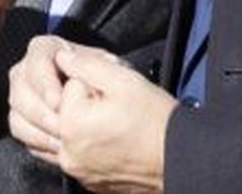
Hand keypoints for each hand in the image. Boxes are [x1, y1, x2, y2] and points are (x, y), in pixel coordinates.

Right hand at [9, 35, 101, 164]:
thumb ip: (90, 63)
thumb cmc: (109, 80)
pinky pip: (20, 132)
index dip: (45, 83)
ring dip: (41, 131)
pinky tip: (60, 147)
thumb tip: (69, 62)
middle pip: (20, 90)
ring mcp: (21, 95)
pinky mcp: (21, 118)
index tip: (59, 104)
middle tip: (64, 130)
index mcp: (46, 48)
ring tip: (66, 141)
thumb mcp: (108, 67)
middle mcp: (27, 69)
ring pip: (17, 114)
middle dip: (42, 113)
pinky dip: (38, 142)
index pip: (36, 61)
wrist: (110, 102)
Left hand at [52, 46, 175, 193]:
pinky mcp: (88, 181)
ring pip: (63, 136)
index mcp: (71, 124)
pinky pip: (74, 156)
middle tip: (113, 108)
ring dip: (78, 124)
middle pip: (62, 112)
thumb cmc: (155, 121)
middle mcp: (68, 152)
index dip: (90, 82)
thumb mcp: (123, 80)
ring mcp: (77, 169)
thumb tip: (63, 58)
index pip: (66, 86)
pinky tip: (106, 139)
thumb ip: (87, 64)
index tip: (112, 92)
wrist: (179, 159)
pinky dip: (83, 146)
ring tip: (110, 123)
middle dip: (82, 103)